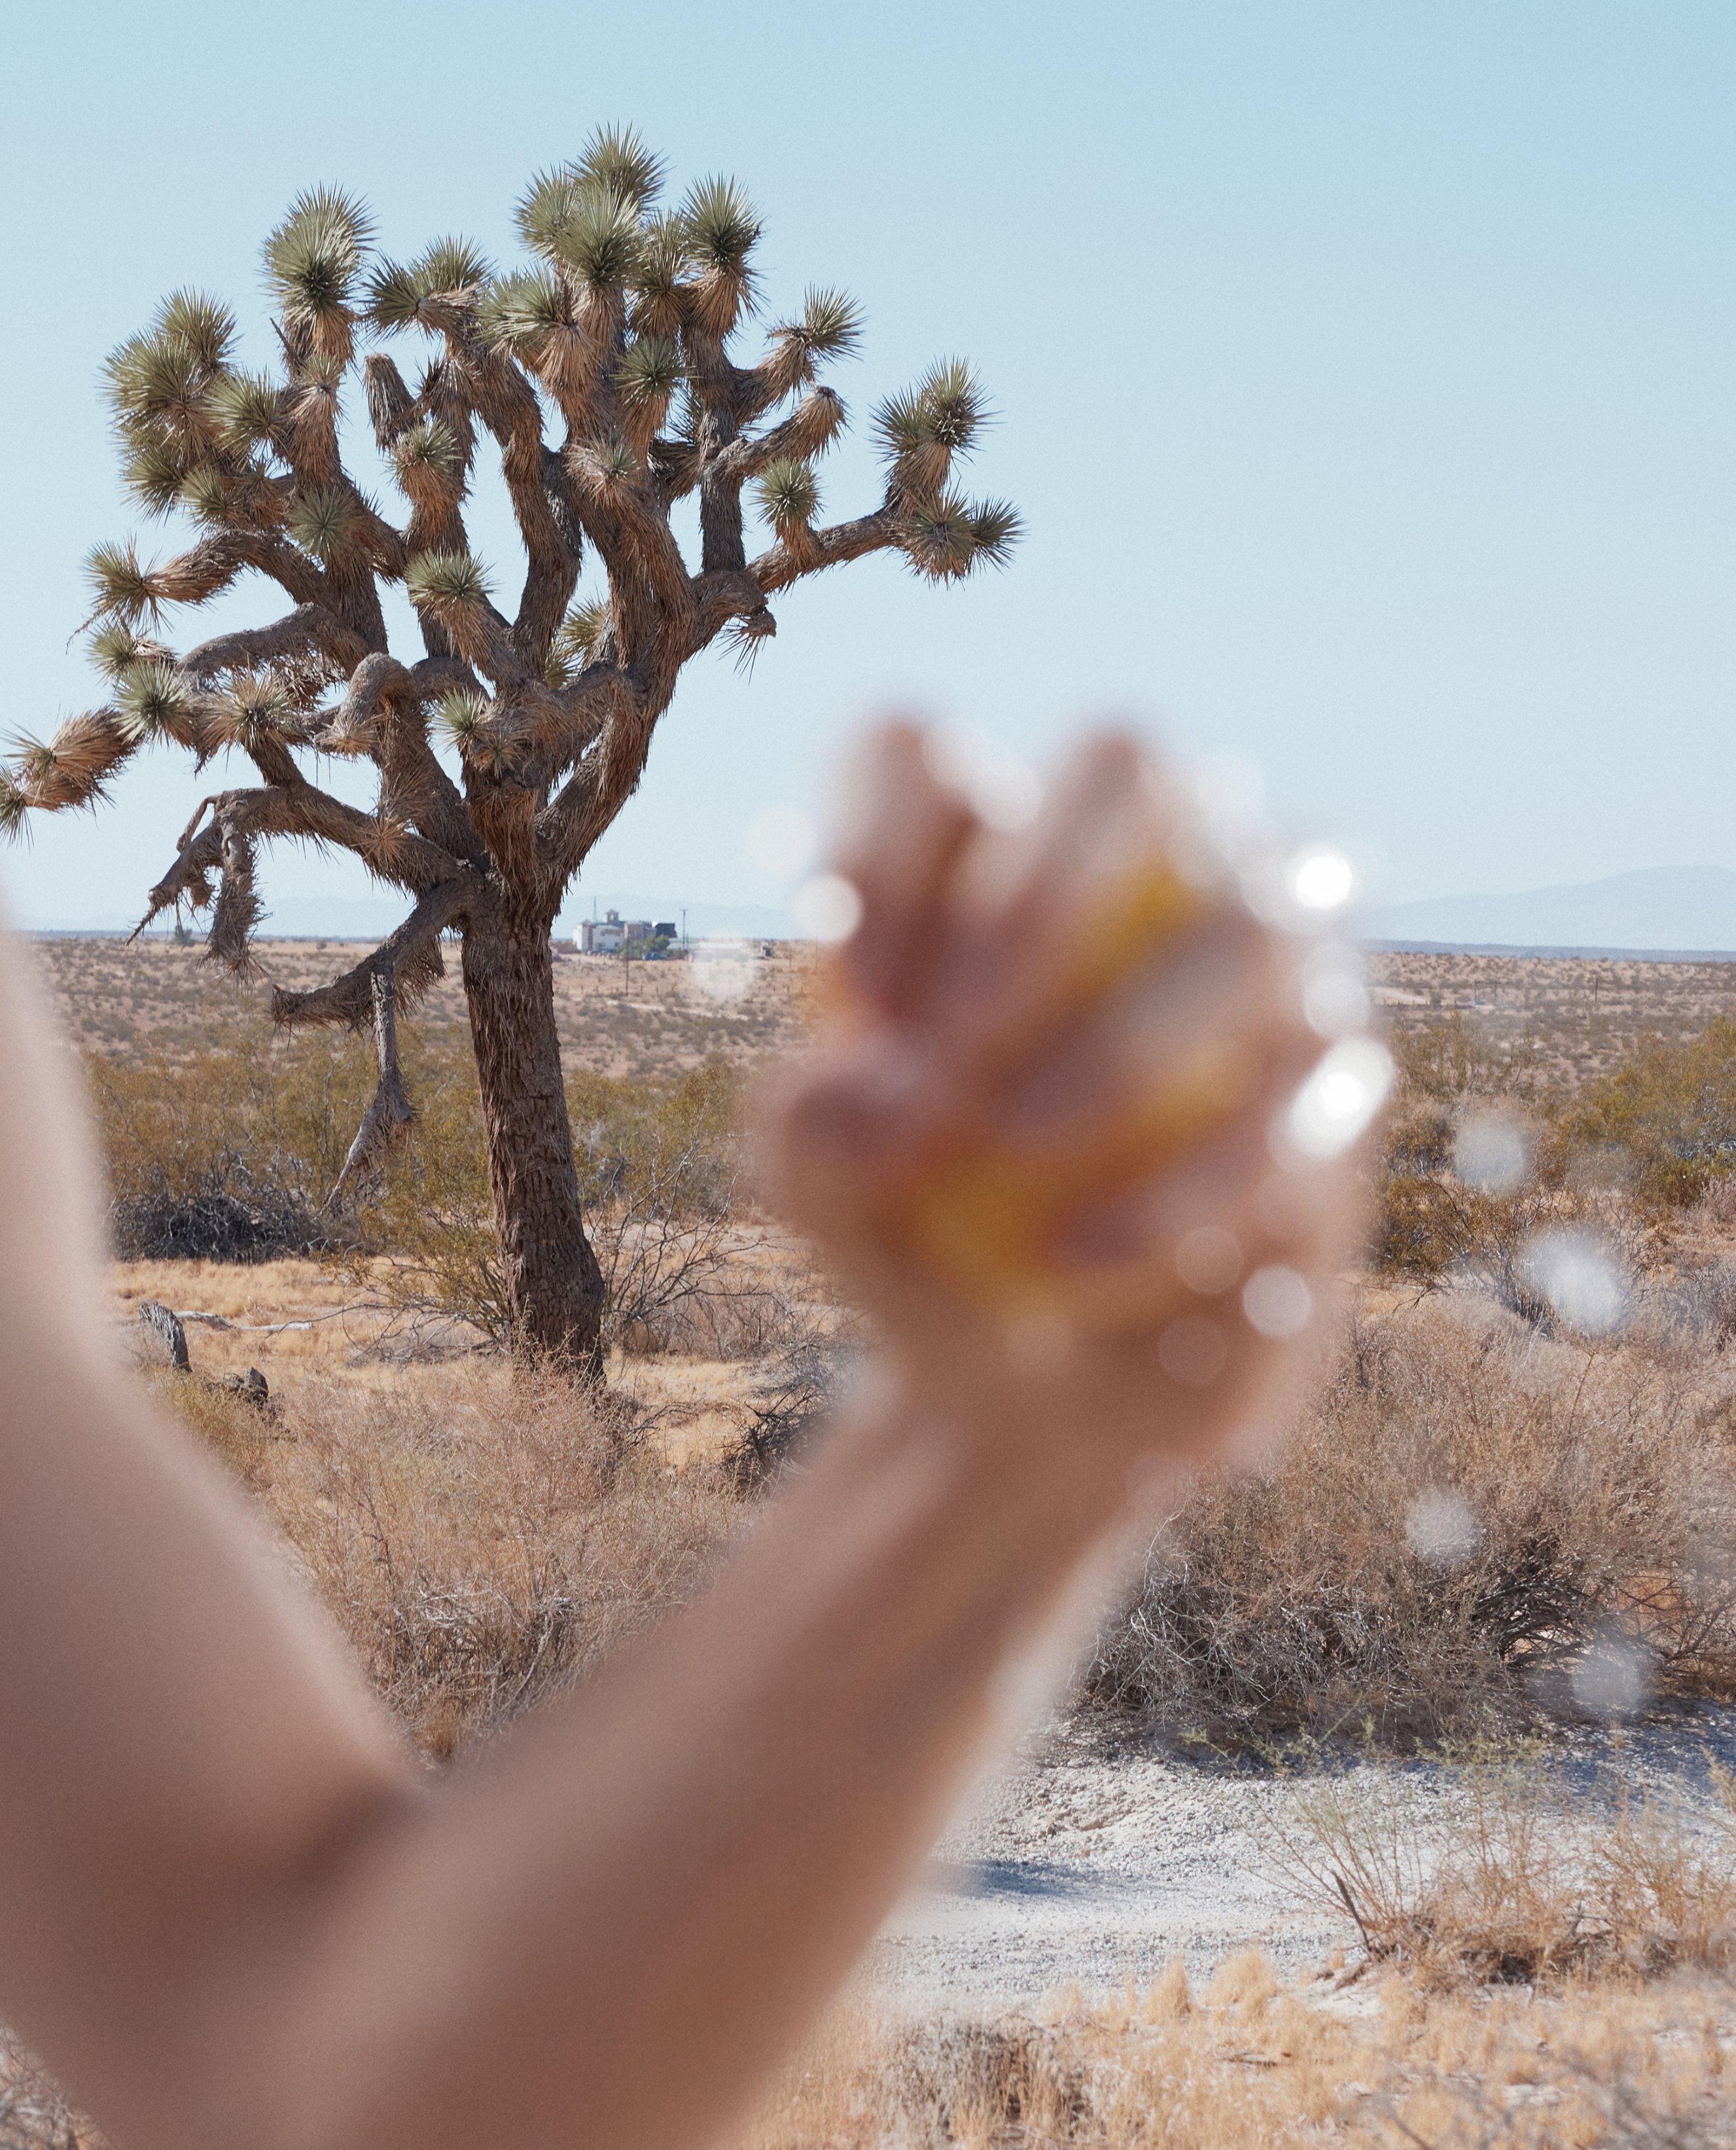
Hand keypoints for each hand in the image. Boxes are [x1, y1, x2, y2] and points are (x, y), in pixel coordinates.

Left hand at [756, 723, 1372, 1486]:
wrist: (1031, 1392)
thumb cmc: (916, 1246)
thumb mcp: (824, 1201)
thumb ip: (815, 1135)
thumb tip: (878, 1089)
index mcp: (976, 854)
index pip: (924, 757)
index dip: (881, 840)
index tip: (849, 993)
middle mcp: (1138, 868)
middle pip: (1125, 757)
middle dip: (1040, 882)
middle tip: (955, 1038)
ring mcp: (1262, 968)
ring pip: (1261, 918)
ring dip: (1131, 1032)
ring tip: (1017, 1140)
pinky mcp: (1334, 1102)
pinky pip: (1302, 1107)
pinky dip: (1181, 1187)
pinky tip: (1075, 1258)